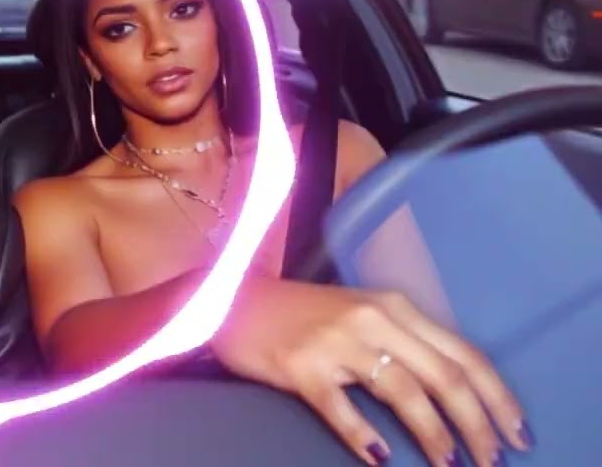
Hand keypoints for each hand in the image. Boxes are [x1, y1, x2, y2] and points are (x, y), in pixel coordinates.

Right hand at [209, 277, 529, 466]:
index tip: (517, 433)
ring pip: (404, 392)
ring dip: (435, 435)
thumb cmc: (302, 315)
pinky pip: (342, 408)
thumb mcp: (361, 316)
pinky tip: (381, 459)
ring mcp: (336, 342)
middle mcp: (373, 319)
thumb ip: (403, 343)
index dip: (497, 396)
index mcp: (394, 306)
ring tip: (450, 465)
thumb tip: (454, 394)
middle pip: (444, 375)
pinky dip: (366, 437)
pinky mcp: (301, 367)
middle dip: (477, 423)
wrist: (232, 301)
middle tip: (493, 460)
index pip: (464, 353)